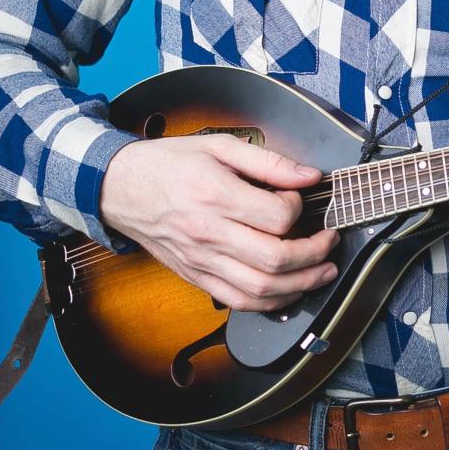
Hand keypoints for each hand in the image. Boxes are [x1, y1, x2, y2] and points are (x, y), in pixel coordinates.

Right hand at [100, 136, 338, 313]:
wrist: (118, 188)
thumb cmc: (168, 164)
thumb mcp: (218, 146)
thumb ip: (269, 162)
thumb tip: (309, 176)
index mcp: (216, 195)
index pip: (277, 217)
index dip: (299, 208)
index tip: (298, 199)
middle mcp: (208, 233)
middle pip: (275, 259)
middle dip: (314, 254)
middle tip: (330, 241)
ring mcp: (201, 260)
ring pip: (260, 289)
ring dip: (301, 284)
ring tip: (323, 271)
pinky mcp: (195, 276)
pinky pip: (238, 301)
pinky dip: (270, 302)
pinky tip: (289, 290)